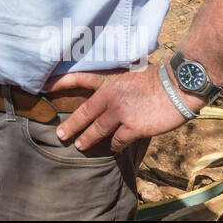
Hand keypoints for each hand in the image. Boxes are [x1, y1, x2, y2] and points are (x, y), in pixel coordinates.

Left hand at [50, 65, 201, 152]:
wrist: (179, 86)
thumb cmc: (159, 78)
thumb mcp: (132, 73)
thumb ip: (118, 84)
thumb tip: (110, 95)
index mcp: (109, 80)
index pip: (79, 79)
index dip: (60, 83)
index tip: (43, 86)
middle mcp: (110, 96)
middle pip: (83, 113)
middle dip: (70, 126)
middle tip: (60, 135)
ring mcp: (120, 113)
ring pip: (97, 131)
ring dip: (87, 139)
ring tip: (80, 146)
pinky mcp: (133, 127)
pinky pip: (118, 141)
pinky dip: (116, 145)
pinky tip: (114, 148)